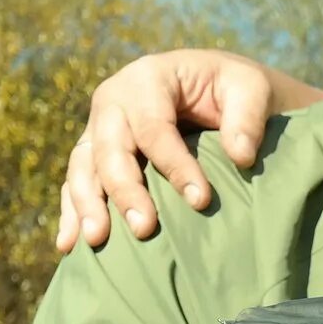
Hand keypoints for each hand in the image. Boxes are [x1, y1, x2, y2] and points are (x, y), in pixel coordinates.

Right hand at [56, 50, 287, 250]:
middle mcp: (114, 100)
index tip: (201, 201)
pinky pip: (76, 182)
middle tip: (144, 229)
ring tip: (96, 241)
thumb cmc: (233, 90)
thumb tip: (241, 156)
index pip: (155, 127)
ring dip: (87, 205)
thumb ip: (248, 117)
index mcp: (148, 77)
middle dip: (124, 191)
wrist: (215, 91)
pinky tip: (70, 245)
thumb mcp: (252, 90)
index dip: (175, 165)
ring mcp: (99, 128)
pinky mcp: (95, 154)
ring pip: (84, 167)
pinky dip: (71, 213)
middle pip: (110, 148)